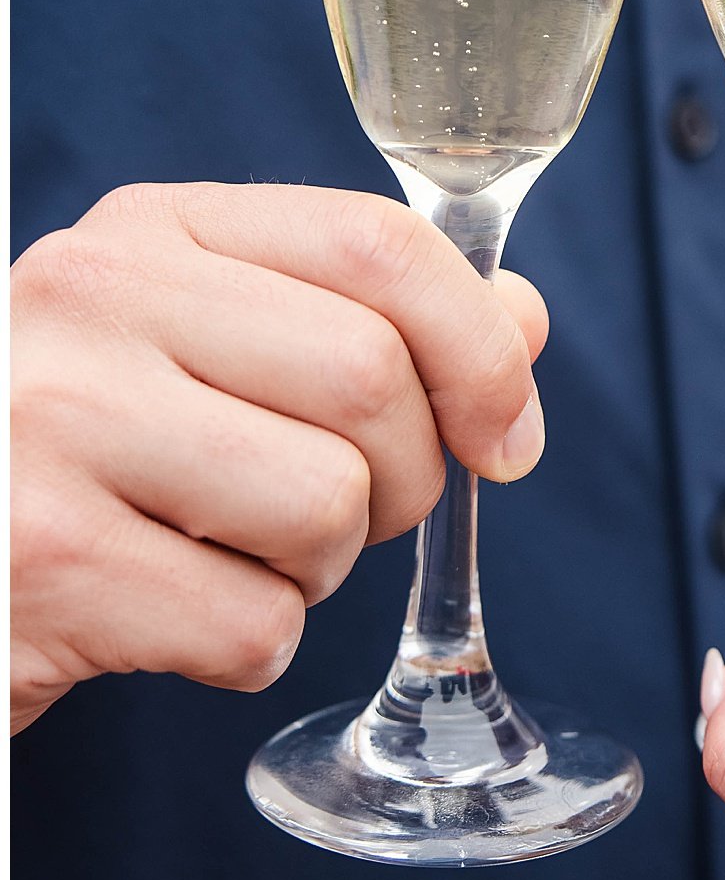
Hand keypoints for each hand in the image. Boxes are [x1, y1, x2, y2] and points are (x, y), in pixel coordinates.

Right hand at [12, 182, 548, 732]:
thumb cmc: (86, 454)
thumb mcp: (209, 348)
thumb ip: (364, 319)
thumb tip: (521, 321)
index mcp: (153, 231)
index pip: (377, 243)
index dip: (480, 346)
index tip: (508, 433)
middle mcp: (93, 301)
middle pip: (373, 378)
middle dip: (407, 479)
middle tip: (348, 515)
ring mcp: (55, 427)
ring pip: (327, 504)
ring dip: (319, 569)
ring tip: (230, 556)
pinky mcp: (43, 563)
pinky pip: (254, 627)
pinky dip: (244, 648)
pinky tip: (167, 617)